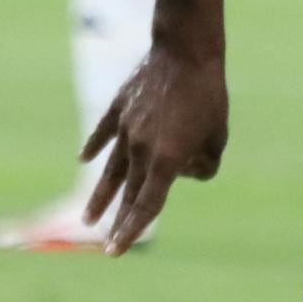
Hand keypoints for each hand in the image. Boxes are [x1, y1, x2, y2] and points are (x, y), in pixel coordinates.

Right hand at [80, 41, 227, 251]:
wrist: (185, 51)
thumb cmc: (208, 95)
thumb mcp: (218, 136)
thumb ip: (204, 163)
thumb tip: (187, 172)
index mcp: (167, 160)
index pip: (147, 206)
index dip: (131, 231)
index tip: (115, 251)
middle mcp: (141, 149)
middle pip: (128, 194)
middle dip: (118, 222)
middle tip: (107, 245)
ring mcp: (126, 128)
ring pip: (110, 169)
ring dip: (101, 196)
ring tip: (88, 218)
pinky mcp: (120, 108)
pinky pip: (103, 133)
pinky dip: (94, 147)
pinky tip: (84, 159)